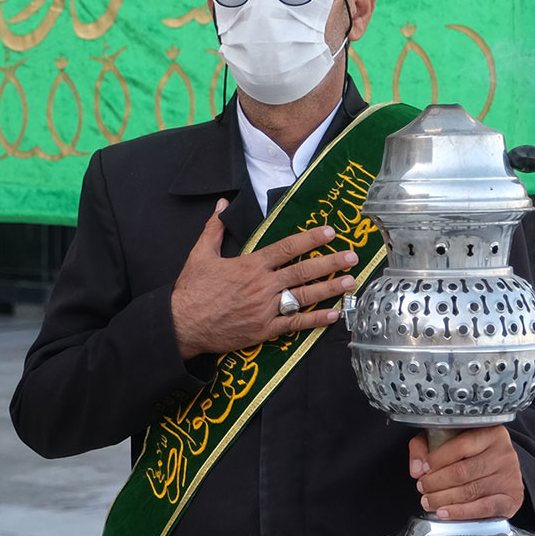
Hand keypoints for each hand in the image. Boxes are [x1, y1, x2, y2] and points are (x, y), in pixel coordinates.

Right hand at [170, 202, 355, 357]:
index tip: (329, 232)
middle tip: (352, 257)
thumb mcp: (200, 254)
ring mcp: (265, 309)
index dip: (310, 239)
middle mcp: (262, 286)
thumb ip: (214, 228)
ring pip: (303, 297)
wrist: (182, 324)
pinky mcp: (264, 330)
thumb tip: (223, 204)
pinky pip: (294, 324)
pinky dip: (314, 320)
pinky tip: (333, 315)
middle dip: (330, 262)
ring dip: (329, 289)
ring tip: (349, 282)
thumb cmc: (191, 290)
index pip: (287, 248)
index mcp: (250, 265)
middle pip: (302, 272)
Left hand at [409, 427, 524, 520]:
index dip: (437, 460)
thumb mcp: (446, 439)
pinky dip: (460, 512)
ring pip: (470, 491)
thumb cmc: (472, 454)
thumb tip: (416, 469)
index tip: (423, 469)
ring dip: (443, 499)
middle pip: (463, 472)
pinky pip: (483, 508)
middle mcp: (504, 453)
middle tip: (422, 488)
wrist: (501, 470)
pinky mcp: (512, 498)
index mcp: (491, 432)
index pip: (461, 446)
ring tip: (428, 501)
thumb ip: (425, 446)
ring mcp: (510, 476)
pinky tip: (445, 512)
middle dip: (436, 483)